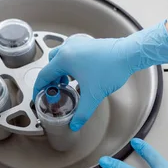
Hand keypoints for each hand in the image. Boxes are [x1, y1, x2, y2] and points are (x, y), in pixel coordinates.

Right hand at [33, 21, 167, 130]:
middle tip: (56, 90)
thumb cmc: (110, 70)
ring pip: (62, 57)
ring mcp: (79, 44)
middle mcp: (68, 48)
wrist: (128, 54)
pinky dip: (71, 64)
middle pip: (51, 64)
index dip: (40, 88)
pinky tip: (81, 75)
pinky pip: (73, 53)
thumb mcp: (93, 95)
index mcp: (64, 59)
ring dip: (61, 70)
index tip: (39, 95)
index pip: (44, 75)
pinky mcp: (88, 44)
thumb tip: (75, 124)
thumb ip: (82, 112)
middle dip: (52, 78)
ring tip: (68, 83)